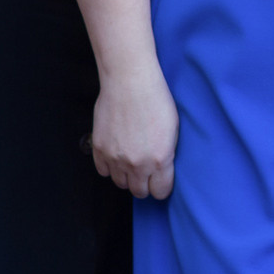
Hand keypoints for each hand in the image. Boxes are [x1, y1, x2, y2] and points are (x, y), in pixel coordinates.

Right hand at [89, 71, 178, 199]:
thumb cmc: (155, 99)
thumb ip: (166, 155)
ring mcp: (116, 158)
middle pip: (140, 192)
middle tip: (146, 170)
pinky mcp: (100, 149)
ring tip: (131, 160)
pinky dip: (109, 166)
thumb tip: (161, 169)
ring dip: (126, 176)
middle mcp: (137, 164)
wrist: (130, 81)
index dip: (161, 187)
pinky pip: (103, 171)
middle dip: (144, 183)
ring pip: (120, 183)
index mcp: (160, 160)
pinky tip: (116, 155)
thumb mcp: (173, 130)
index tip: (160, 180)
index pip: (160, 192)